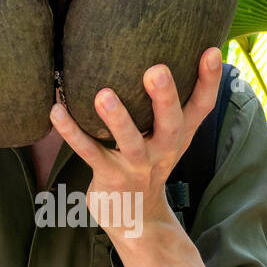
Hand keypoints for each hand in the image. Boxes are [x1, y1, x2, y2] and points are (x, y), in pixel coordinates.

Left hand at [48, 47, 223, 243]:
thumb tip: (159, 49)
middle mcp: (163, 149)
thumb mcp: (167, 136)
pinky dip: (71, 131)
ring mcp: (136, 165)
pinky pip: (89, 152)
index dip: (209, 80)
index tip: (211, 50)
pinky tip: (56, 110)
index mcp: (180, 135)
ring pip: (129, 141)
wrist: (137, 218)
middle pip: (171, 123)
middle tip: (157, 70)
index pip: (202, 107)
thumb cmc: (149, 162)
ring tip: (103, 95)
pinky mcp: (109, 176)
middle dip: (165, 97)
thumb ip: (167, 102)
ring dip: (117, 119)